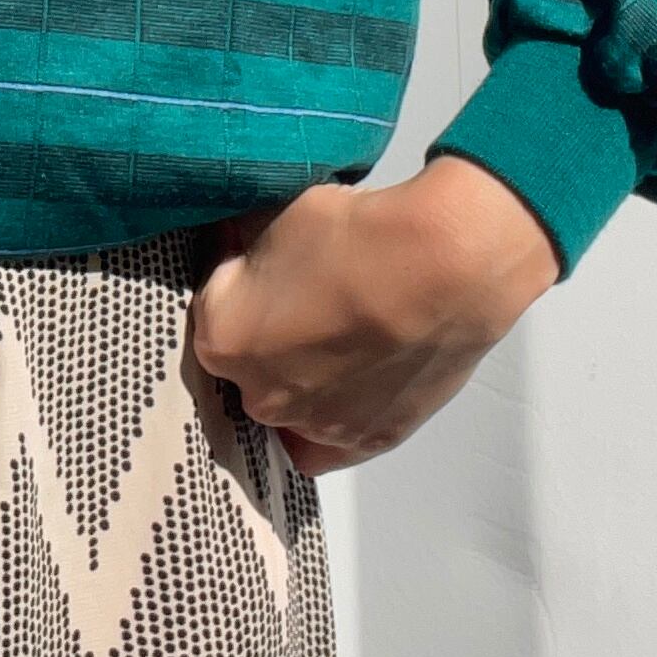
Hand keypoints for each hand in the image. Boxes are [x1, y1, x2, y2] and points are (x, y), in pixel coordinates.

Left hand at [188, 152, 560, 475]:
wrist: (444, 265)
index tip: (266, 257)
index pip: (212, 305)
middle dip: (265, 330)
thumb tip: (231, 238)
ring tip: (339, 333)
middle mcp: (258, 396)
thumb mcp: (274, 213)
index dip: (239, 276)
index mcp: (222, 339)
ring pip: (287, 403)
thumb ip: (240, 239)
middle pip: (247, 361)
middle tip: (307, 295)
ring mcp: (314, 425)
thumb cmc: (354, 233)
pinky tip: (343, 388)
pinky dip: (328, 420)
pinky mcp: (368, 440)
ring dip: (299, 376)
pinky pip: (328, 443)